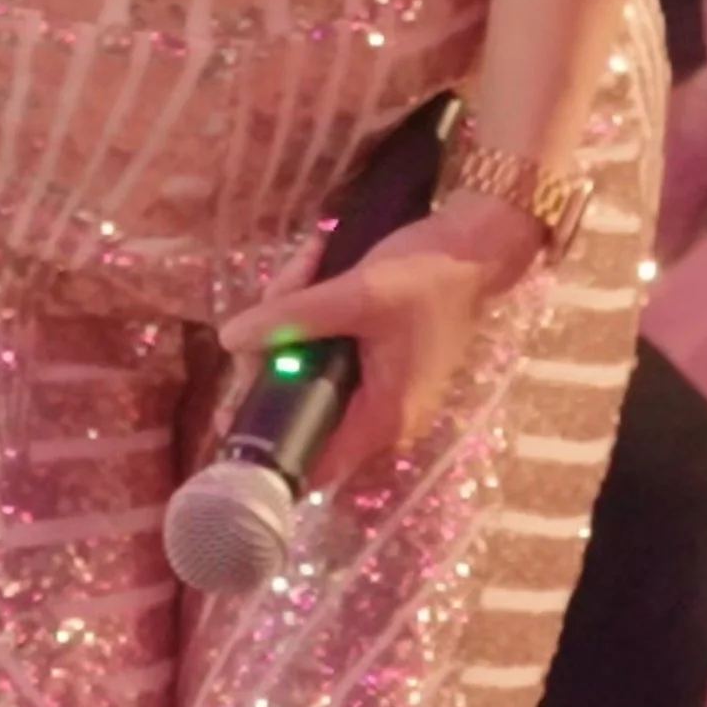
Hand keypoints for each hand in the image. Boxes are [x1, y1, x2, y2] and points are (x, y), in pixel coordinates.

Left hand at [220, 187, 540, 493]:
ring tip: (310, 260)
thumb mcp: (357, 292)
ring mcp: (383, 391)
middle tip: (283, 289)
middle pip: (305, 401)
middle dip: (280, 344)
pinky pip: (331, 353)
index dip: (268, 432)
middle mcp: (383, 418)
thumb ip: (293, 316)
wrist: (477, 247)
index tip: (238, 387)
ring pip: (313, 369)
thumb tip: (229, 339)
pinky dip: (318, 316)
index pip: (310, 460)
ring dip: (298, 317)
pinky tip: (318, 267)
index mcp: (383, 420)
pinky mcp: (381, 364)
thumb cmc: (426, 276)